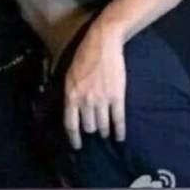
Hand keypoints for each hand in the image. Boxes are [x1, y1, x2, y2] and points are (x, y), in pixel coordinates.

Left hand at [63, 26, 125, 148]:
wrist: (103, 43)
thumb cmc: (84, 55)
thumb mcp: (70, 74)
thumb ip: (71, 93)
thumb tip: (71, 109)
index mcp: (71, 94)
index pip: (70, 123)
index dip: (74, 137)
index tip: (77, 145)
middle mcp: (85, 100)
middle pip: (87, 126)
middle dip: (90, 131)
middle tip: (94, 133)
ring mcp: (101, 99)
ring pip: (102, 125)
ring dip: (104, 131)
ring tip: (105, 133)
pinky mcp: (117, 97)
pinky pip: (118, 120)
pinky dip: (119, 131)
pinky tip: (119, 136)